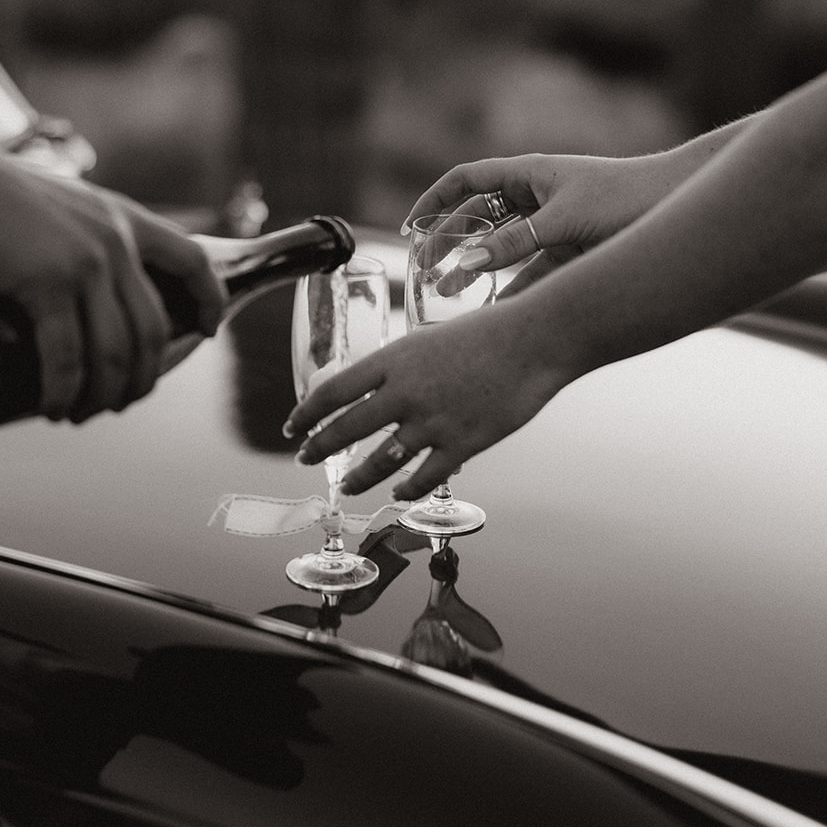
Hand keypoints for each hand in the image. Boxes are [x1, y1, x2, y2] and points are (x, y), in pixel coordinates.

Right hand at [0, 139, 224, 421]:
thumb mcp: (66, 206)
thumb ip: (87, 234)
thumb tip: (89, 287)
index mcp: (127, 220)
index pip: (193, 261)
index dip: (209, 301)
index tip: (206, 332)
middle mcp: (117, 242)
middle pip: (152, 330)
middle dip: (141, 379)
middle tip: (117, 402)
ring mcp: (85, 264)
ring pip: (114, 353)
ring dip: (101, 396)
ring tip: (81, 413)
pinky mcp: (47, 284)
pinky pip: (68, 357)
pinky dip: (64, 393)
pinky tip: (56, 409)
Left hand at [283, 300, 571, 500]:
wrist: (535, 339)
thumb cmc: (486, 333)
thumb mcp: (428, 338)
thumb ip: (400, 365)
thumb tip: (376, 387)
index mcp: (393, 360)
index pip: (332, 392)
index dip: (306, 414)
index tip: (292, 427)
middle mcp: (405, 392)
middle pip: (345, 429)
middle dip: (318, 448)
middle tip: (304, 459)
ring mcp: (433, 421)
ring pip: (379, 461)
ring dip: (357, 478)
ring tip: (344, 487)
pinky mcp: (463, 444)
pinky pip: (423, 478)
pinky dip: (405, 489)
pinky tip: (397, 493)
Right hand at [403, 153, 679, 295]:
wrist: (678, 205)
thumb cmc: (625, 198)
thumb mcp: (563, 221)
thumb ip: (515, 245)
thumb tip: (467, 264)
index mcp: (528, 173)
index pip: (466, 180)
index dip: (435, 201)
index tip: (412, 227)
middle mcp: (535, 195)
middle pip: (478, 216)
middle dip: (449, 241)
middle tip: (424, 269)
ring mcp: (551, 223)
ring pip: (501, 247)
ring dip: (476, 267)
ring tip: (448, 292)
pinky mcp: (570, 249)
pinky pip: (531, 270)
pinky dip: (512, 288)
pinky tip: (495, 310)